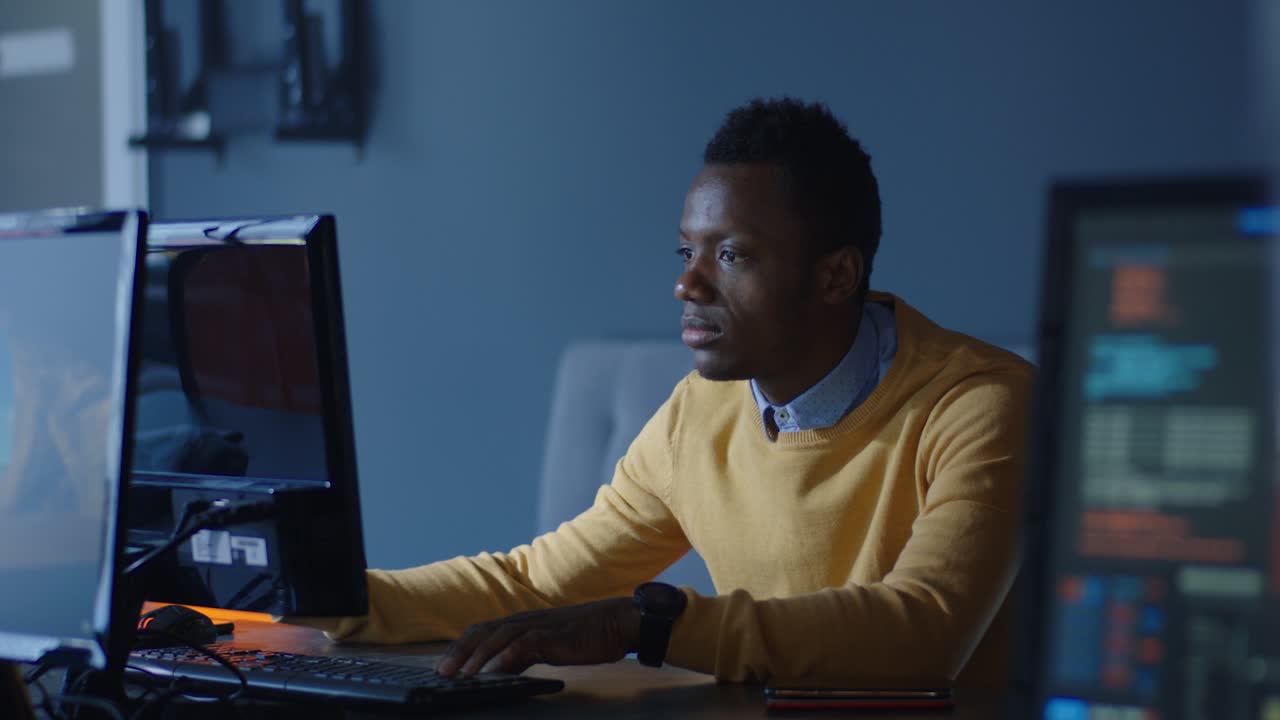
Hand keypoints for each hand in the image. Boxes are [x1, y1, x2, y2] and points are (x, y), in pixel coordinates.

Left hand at [434, 597, 639, 677]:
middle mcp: (524, 620)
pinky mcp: (551, 635)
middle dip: (459, 652)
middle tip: (440, 672)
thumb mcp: (548, 645)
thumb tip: (501, 669)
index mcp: (522, 622)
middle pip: (482, 632)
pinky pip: (523, 646)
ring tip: (460, 676)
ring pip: (497, 638)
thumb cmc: (586, 635)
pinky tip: (493, 671)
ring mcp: (537, 626)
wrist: (616, 622)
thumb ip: (524, 653)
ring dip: (476, 657)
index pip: (482, 630)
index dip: (461, 646)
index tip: (443, 664)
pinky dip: (505, 658)